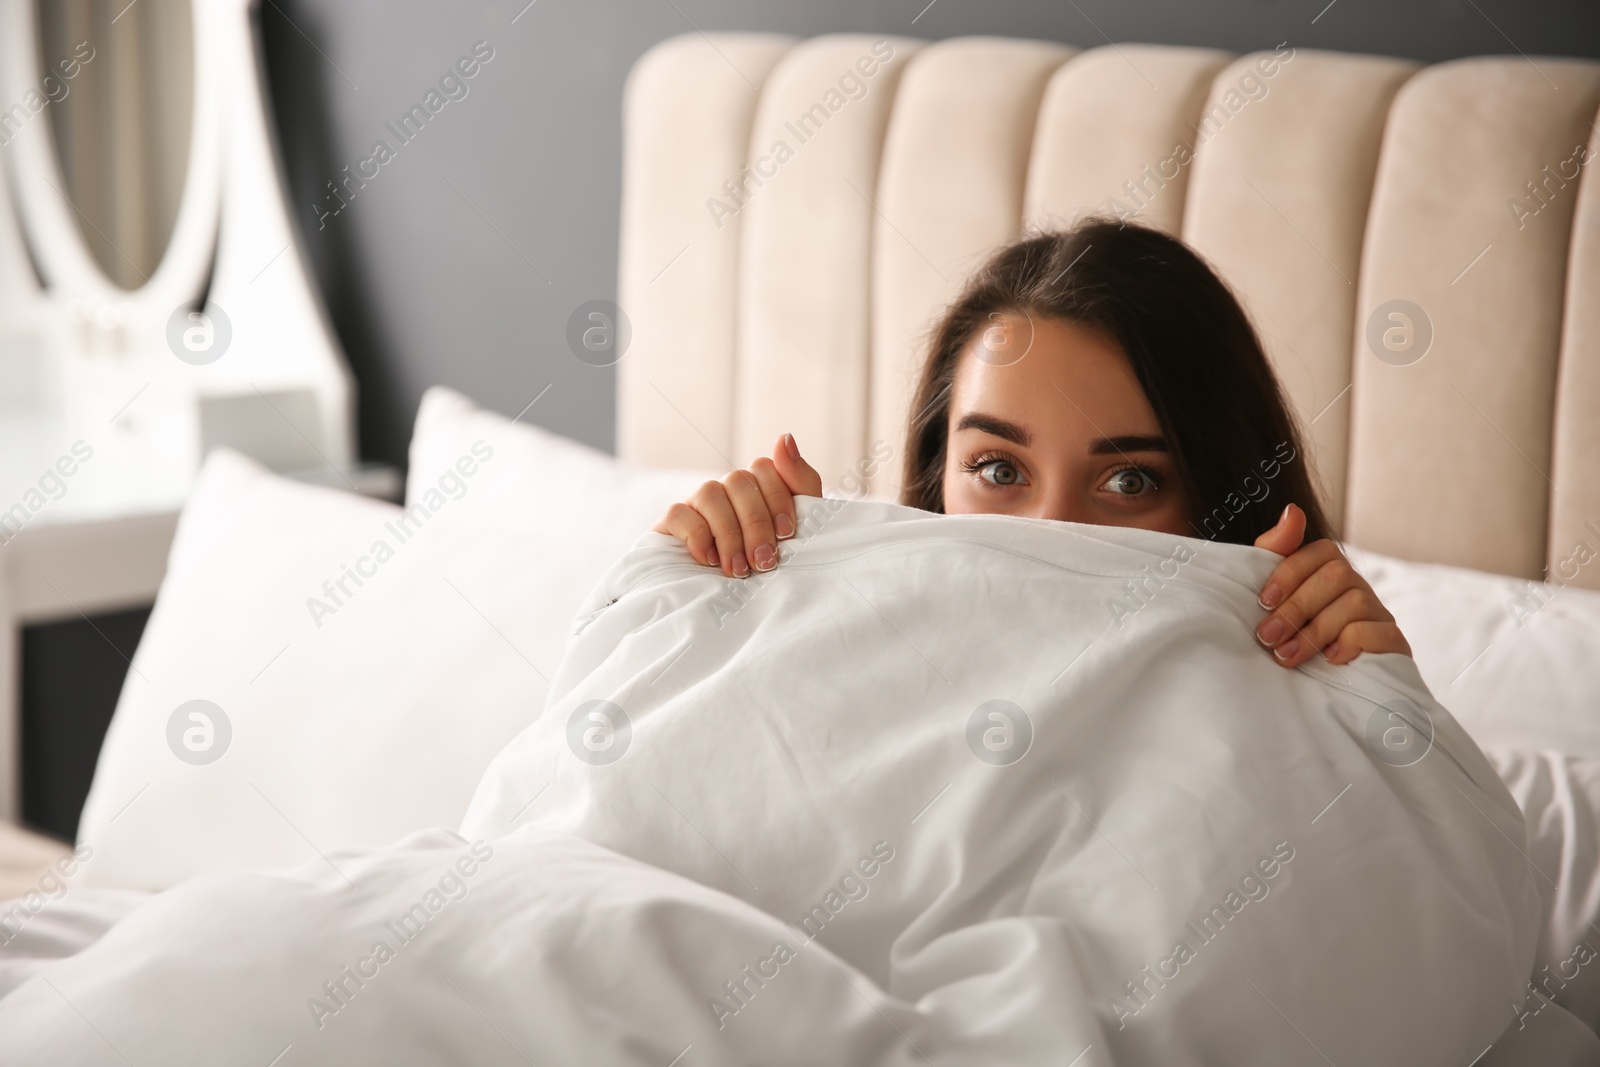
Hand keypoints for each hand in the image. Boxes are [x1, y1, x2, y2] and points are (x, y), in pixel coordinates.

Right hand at [652, 433, 822, 578]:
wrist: (738, 609)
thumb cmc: (774, 564)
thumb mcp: (800, 528)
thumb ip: (800, 482)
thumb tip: (785, 437)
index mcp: (758, 486)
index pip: (764, 468)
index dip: (777, 500)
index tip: (788, 535)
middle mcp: (727, 489)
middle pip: (739, 481)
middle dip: (756, 525)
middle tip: (764, 563)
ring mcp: (698, 503)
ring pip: (710, 493)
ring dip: (728, 534)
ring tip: (738, 570)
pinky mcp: (672, 522)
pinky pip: (679, 512)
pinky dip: (698, 536)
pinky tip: (710, 561)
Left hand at [1251, 504, 1410, 667]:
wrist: (1325, 692)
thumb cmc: (1292, 636)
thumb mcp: (1275, 595)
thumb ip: (1277, 552)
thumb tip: (1293, 510)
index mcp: (1331, 571)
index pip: (1320, 552)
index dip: (1289, 573)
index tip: (1262, 601)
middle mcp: (1359, 587)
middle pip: (1336, 577)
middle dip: (1296, 608)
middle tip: (1267, 637)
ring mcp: (1379, 614)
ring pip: (1354, 604)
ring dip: (1314, 632)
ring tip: (1286, 656)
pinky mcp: (1393, 642)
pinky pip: (1376, 632)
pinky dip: (1348, 644)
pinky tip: (1328, 660)